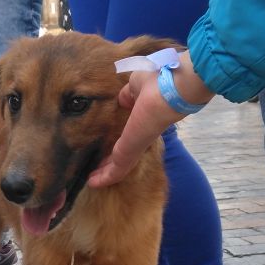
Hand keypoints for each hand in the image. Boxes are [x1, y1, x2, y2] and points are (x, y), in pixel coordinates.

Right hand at [87, 72, 184, 186]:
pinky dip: (105, 177)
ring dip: (106, 173)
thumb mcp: (137, 84)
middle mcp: (144, 137)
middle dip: (111, 161)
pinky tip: (92, 183)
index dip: (120, 139)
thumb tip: (123, 100)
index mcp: (146, 120)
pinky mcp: (133, 152)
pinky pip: (118, 169)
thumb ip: (129, 95)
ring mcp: (139, 146)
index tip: (108, 143)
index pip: (132, 135)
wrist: (172, 90)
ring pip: (122, 164)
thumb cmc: (158, 80)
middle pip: (127, 152)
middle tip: (98, 169)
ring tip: (92, 180)